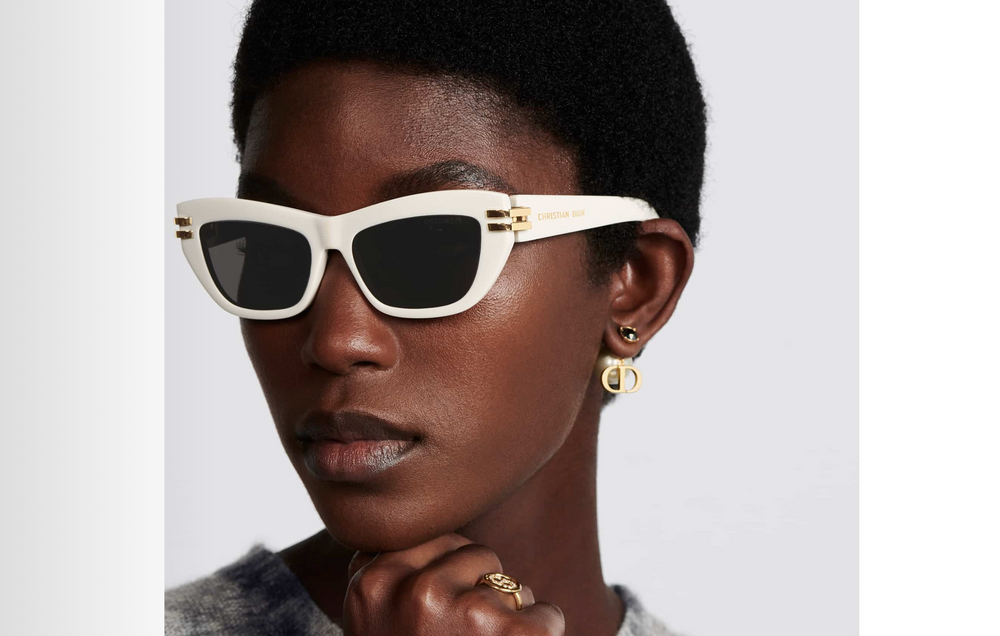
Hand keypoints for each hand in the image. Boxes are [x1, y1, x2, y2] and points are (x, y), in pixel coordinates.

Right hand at [343, 532, 564, 634]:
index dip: (444, 577)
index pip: (429, 540)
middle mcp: (405, 588)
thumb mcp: (380, 626)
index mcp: (369, 584)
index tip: (434, 620)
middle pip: (471, 551)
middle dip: (479, 590)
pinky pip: (545, 612)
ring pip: (508, 580)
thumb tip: (421, 521)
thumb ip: (393, 577)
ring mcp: (453, 606)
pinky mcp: (502, 630)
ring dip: (509, 618)